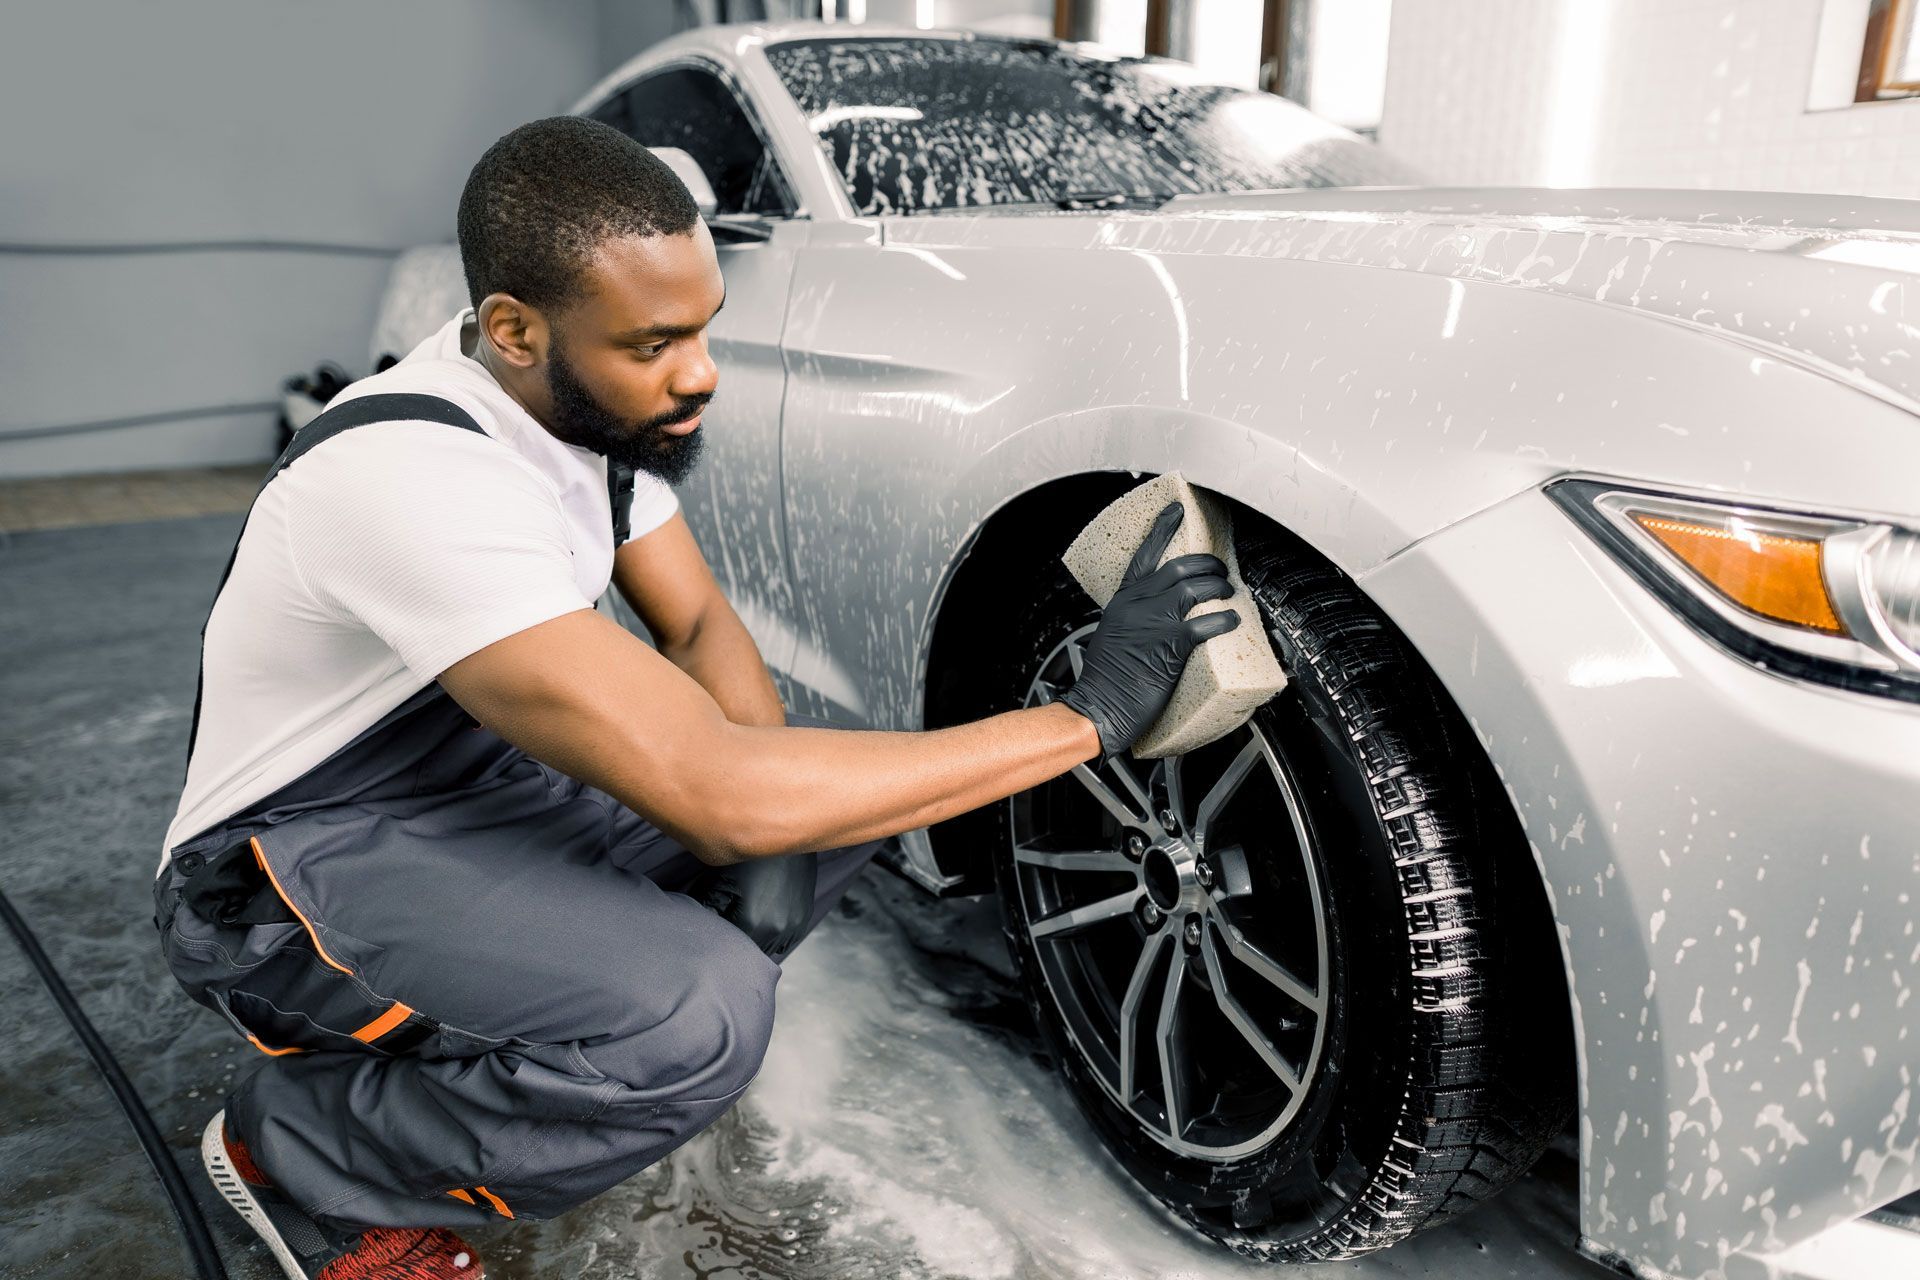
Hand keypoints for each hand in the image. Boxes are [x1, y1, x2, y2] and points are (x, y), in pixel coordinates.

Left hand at [685, 852, 819, 960]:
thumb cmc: (750, 854)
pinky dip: (776, 934)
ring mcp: (793, 924)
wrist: (786, 834)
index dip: (720, 936)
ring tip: (751, 917)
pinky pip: (788, 940)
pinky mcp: (804, 917)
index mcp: (751, 922)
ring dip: (759, 938)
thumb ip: (706, 907)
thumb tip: (696, 925)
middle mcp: (776, 929)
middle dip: (739, 939)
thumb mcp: (719, 878)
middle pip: (750, 949)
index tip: (716, 925)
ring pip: (770, 947)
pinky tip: (767, 916)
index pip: (728, 946)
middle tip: (732, 921)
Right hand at [1060, 501, 1241, 758]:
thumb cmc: (1105, 682)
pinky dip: (1223, 618)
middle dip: (1206, 564)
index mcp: (1122, 602)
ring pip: (1195, 588)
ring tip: (1229, 592)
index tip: (1176, 510)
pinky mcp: (1170, 645)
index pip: (1145, 555)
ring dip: (1218, 586)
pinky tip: (1231, 620)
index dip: (1163, 530)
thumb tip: (1156, 617)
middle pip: (1179, 568)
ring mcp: (1154, 623)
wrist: (1098, 709)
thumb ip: (1134, 620)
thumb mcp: (1113, 638)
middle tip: (1220, 569)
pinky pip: (1205, 622)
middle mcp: (1137, 606)